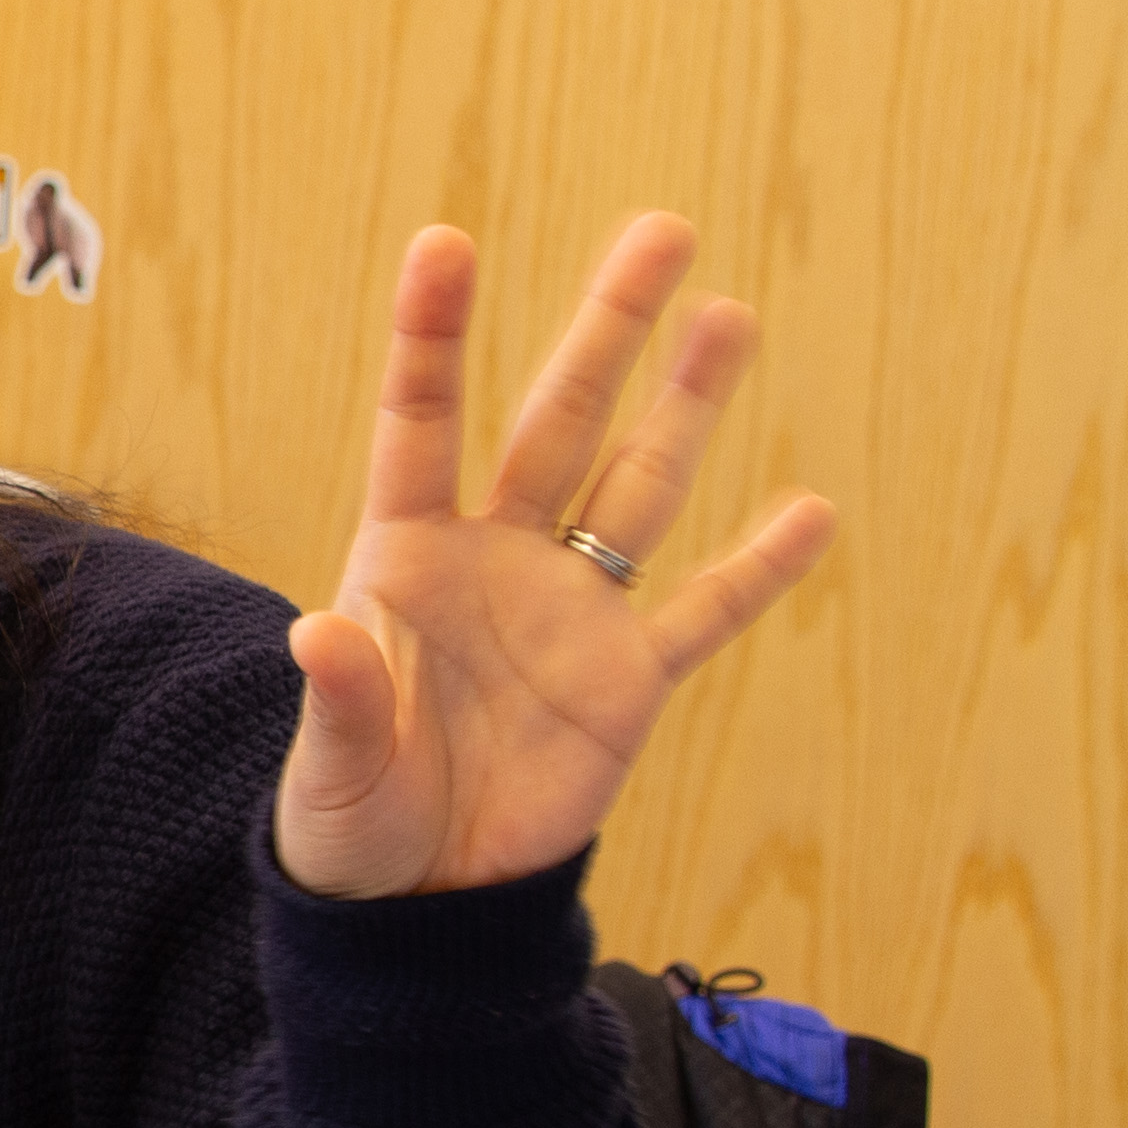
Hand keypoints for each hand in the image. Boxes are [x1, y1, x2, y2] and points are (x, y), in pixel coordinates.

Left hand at [275, 217, 835, 900]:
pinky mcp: (628, 681)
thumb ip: (339, 696)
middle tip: (663, 229)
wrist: (418, 898)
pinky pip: (703, 612)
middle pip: (558, 422)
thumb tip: (318, 633)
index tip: (449, 240)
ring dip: (687, 406)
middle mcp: (494, 562)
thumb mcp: (331, 767)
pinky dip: (757, 569)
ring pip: (638, 487)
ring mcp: (569, 612)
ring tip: (729, 313)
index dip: (434, 333)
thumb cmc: (350, 822)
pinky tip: (809, 511)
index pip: (421, 423)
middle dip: (608, 329)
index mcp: (403, 561)